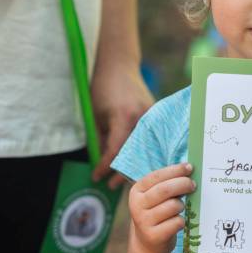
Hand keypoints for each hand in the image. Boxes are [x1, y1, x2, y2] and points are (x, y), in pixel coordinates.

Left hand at [91, 63, 154, 187]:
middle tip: (113, 186)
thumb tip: (101, 162)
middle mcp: (141, 118)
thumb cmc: (102, 88)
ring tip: (125, 178)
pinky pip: (149, 138)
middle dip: (124, 171)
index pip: (115, 150)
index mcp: (123, 117)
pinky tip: (137, 161)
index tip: (97, 178)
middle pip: (135, 153)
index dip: (106, 166)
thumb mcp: (95, 115)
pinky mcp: (156, 116)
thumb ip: (99, 138)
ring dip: (135, 163)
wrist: (119, 66)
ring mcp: (152, 117)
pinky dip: (142, 150)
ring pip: (144, 147)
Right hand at [128, 163, 194, 252]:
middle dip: (183, 184)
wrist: (148, 243)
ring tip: (179, 209)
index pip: (157, 176)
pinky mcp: (153, 236)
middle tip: (193, 185)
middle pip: (166, 189)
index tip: (190, 168)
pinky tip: (176, 223)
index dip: (175, 170)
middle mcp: (137, 205)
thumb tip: (190, 171)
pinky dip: (181, 221)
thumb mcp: (156, 197)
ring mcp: (143, 222)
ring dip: (182, 205)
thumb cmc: (157, 213)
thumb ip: (168, 184)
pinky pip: (177, 222)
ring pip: (173, 206)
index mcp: (136, 191)